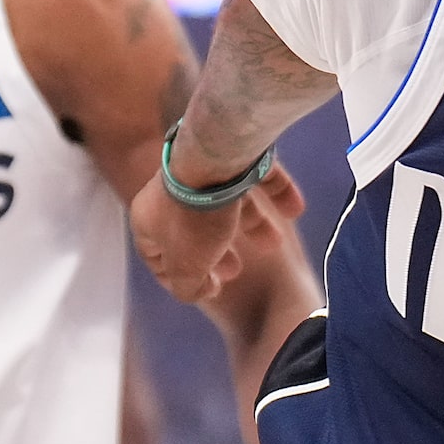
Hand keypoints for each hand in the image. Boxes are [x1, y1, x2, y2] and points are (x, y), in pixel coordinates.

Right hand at [132, 161, 302, 306]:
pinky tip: (293, 209)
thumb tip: (197, 291)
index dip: (176, 276)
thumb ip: (188, 286)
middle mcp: (172, 192)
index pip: (154, 253)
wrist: (215, 159)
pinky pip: (256, 175)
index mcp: (150, 219)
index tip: (204, 288)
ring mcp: (202, 169)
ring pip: (227, 202)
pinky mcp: (233, 152)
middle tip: (235, 270)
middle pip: (193, 228)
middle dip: (215, 252)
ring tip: (273, 242)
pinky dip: (274, 192)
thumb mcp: (186, 267)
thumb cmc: (194, 219)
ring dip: (252, 224)